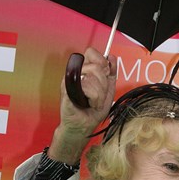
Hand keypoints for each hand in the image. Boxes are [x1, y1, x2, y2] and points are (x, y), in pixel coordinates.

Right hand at [48, 47, 116, 164]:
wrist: (82, 126)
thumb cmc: (92, 110)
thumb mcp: (108, 90)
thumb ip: (111, 73)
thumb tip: (112, 57)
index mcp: (85, 71)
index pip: (92, 53)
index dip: (101, 62)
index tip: (104, 75)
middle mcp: (76, 73)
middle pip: (97, 65)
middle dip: (103, 83)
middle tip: (98, 95)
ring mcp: (70, 79)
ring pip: (94, 75)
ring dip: (99, 93)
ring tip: (94, 101)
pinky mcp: (66, 88)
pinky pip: (88, 86)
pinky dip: (94, 98)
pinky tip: (89, 103)